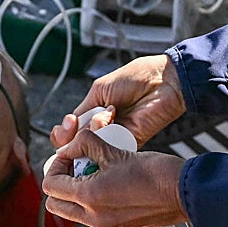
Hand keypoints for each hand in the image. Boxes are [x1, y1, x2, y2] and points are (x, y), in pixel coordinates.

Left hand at [42, 131, 188, 226]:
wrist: (186, 193)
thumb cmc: (155, 172)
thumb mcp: (115, 150)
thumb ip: (86, 145)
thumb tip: (70, 146)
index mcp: (89, 198)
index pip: (51, 186)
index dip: (56, 166)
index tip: (70, 155)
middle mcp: (94, 218)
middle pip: (56, 204)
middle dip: (61, 182)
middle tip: (76, 165)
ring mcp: (106, 226)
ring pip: (73, 211)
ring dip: (76, 192)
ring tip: (95, 172)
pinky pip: (91, 216)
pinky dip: (91, 200)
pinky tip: (109, 182)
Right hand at [50, 55, 185, 148]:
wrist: (163, 80)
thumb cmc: (135, 78)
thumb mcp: (99, 90)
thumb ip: (83, 112)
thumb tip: (68, 130)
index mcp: (94, 115)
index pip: (70, 133)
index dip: (64, 133)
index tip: (68, 123)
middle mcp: (104, 129)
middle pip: (77, 145)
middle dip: (73, 135)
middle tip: (76, 125)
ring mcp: (116, 137)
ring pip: (91, 147)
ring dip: (94, 129)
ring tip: (110, 113)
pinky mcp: (130, 144)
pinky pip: (109, 147)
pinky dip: (107, 134)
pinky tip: (114, 119)